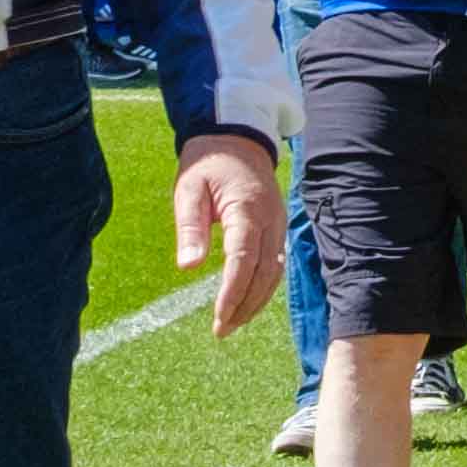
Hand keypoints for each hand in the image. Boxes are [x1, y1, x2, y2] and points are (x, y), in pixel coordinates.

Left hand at [177, 133, 285, 339]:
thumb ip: (190, 227)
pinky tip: (248, 302)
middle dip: (244, 305)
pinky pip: (276, 264)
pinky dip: (264, 287)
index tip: (218, 317)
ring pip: (274, 273)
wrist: (238, 137)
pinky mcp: (278, 227)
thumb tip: (188, 266)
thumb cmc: (207, 163)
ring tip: (232, 323)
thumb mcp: (188, 189)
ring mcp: (278, 224)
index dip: (232, 293)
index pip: (243, 261)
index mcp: (246, 210)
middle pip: (263, 274)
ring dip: (256, 302)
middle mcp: (269, 221)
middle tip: (222, 330)